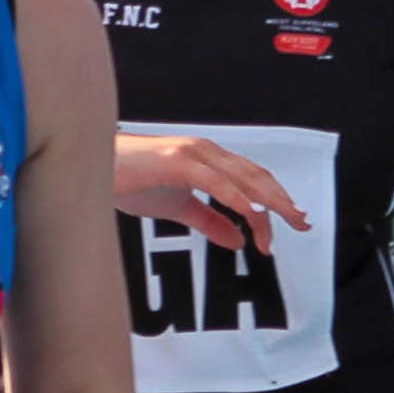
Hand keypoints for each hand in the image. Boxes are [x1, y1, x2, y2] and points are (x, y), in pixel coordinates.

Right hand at [113, 134, 310, 254]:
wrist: (91, 168)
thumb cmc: (128, 181)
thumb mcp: (177, 208)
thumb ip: (210, 221)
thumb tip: (238, 239)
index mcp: (208, 161)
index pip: (251, 181)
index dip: (275, 201)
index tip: (290, 225)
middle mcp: (206, 152)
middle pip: (255, 177)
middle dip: (282, 201)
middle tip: (302, 223)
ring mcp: (192, 153)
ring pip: (242, 178)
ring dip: (267, 201)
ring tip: (286, 221)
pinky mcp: (177, 160)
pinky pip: (215, 181)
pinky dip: (237, 197)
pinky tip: (253, 214)